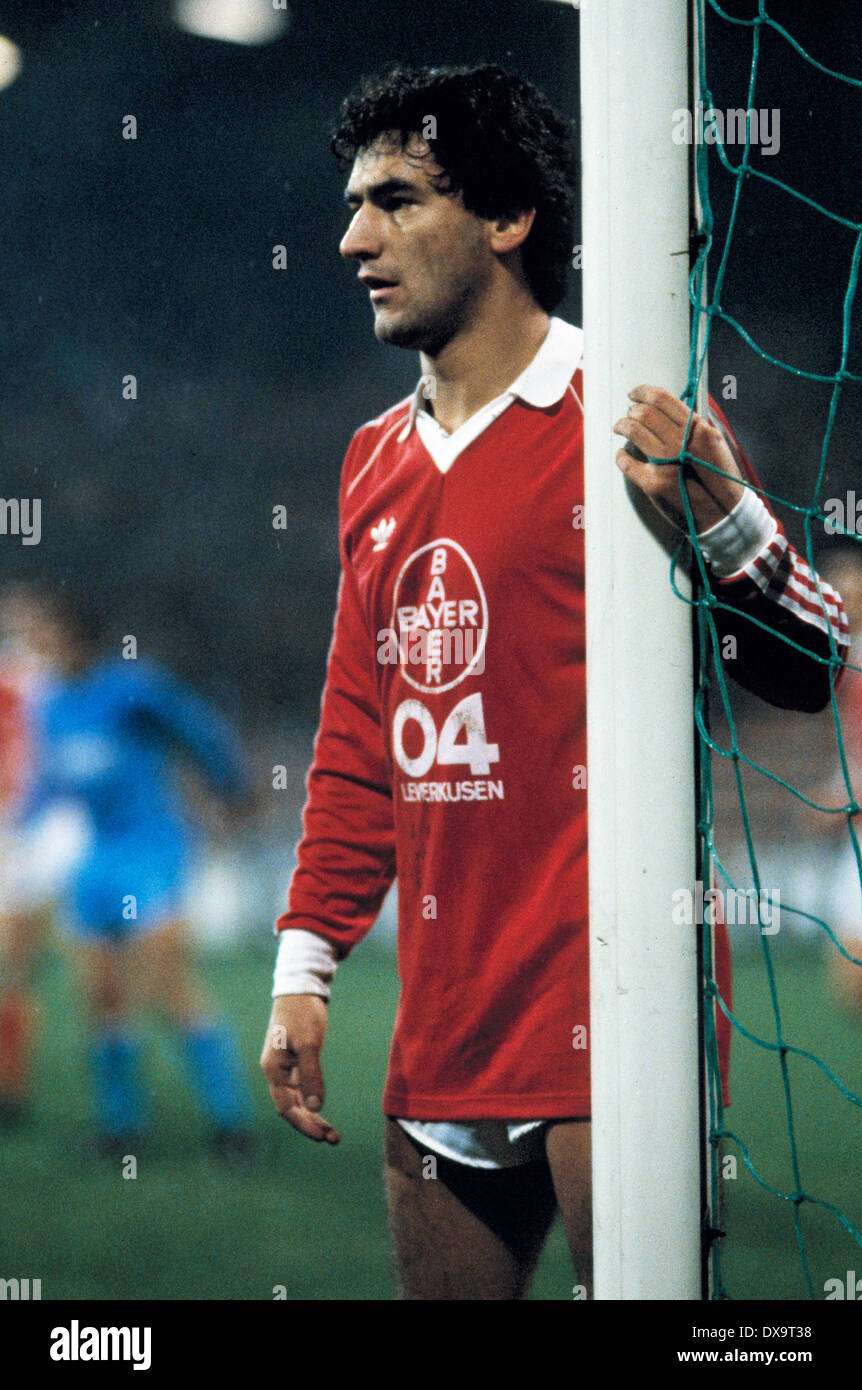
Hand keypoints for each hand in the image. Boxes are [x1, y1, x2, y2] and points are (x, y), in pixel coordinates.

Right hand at [260, 994, 339, 1144]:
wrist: (301, 988)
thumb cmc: (303, 1013)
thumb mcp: (310, 1044)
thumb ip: (311, 1075)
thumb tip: (315, 1106)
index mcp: (273, 1069)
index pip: (286, 1107)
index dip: (304, 1124)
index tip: (323, 1136)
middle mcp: (275, 1072)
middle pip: (290, 1108)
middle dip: (310, 1125)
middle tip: (333, 1139)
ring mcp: (283, 1068)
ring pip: (296, 1101)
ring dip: (312, 1117)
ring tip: (332, 1133)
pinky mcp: (293, 1062)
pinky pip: (300, 1089)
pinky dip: (311, 1101)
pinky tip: (322, 1110)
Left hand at [613, 386, 743, 533]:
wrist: (722, 513)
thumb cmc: (720, 478)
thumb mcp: (715, 442)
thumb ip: (695, 425)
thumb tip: (672, 409)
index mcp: (697, 429)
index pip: (662, 399)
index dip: (643, 392)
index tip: (634, 394)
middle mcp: (680, 442)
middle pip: (644, 413)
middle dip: (631, 411)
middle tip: (628, 414)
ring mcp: (665, 463)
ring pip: (633, 432)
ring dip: (622, 426)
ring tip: (620, 428)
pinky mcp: (653, 483)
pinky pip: (627, 463)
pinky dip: (621, 456)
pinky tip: (621, 455)